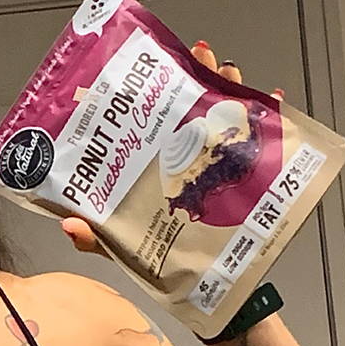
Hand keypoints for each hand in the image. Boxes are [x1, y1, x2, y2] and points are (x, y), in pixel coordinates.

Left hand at [60, 41, 285, 256]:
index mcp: (155, 166)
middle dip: (200, 75)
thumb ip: (96, 237)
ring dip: (232, 89)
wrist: (207, 287)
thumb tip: (70, 225)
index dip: (156, 90)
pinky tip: (274, 102)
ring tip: (231, 73)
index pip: (154, 119)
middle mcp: (186, 157)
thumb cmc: (159, 261)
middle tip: (201, 58)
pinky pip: (267, 142)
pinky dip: (274, 120)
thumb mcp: (121, 248)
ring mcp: (219, 165)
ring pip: (228, 116)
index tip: (157, 67)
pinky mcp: (249, 178)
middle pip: (194, 106)